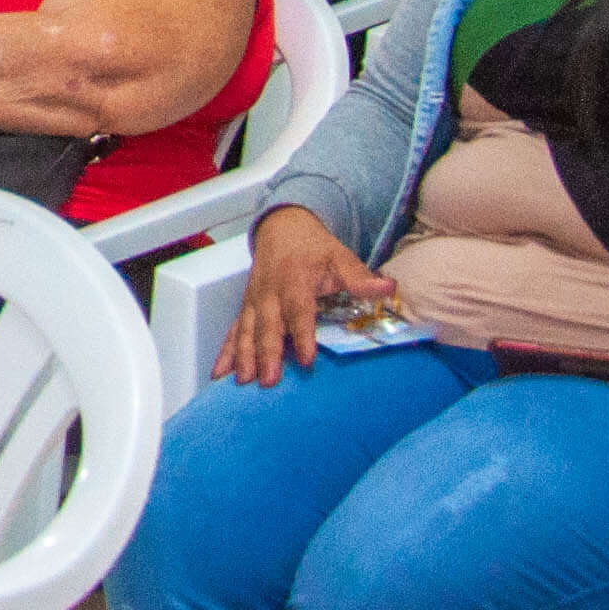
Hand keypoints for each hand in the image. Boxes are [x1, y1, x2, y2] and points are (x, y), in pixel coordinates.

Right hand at [217, 205, 401, 385]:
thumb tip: (389, 288)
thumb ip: (360, 277)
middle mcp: (270, 292)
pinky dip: (225, 351)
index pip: (299, 310)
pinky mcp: (246, 307)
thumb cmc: (314, 248)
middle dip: (266, 353)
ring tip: (243, 380)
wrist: (282, 229)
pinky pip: (233, 330)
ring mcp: (254, 300)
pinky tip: (219, 372)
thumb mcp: (340, 256)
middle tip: (269, 380)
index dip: (302, 334)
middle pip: (267, 325)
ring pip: (246, 329)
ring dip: (242, 355)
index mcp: (295, 280)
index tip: (307, 358)